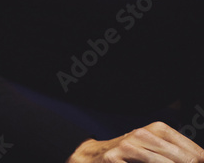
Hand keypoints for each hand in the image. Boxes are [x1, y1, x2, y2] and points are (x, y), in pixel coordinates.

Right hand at [68, 122, 203, 162]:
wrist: (95, 155)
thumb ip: (175, 152)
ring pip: (161, 162)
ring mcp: (127, 147)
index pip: (191, 149)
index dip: (200, 159)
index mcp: (157, 129)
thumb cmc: (129, 153)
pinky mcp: (114, 159)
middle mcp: (142, 135)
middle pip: (180, 158)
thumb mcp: (153, 146)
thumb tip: (200, 160)